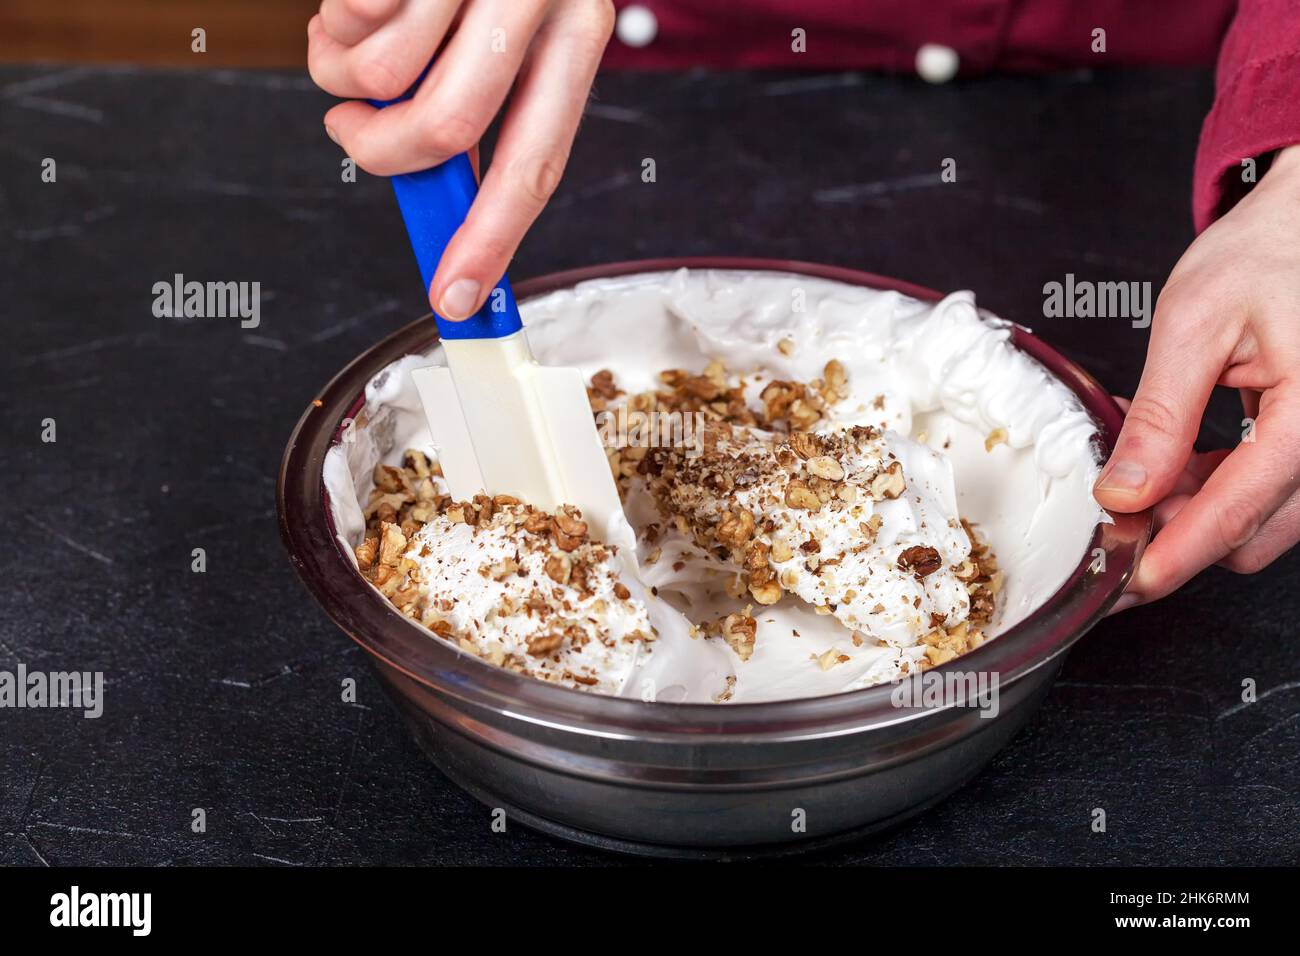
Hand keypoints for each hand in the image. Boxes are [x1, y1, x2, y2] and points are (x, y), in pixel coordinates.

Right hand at [307, 0, 614, 317]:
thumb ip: (484, 103)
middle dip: (381, 152)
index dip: (490, 240)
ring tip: (359, 34)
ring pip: (382, 73)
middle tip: (354, 129)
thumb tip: (440, 192)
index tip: (458, 300)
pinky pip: (347, 12)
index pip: (536, 162)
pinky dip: (333, 14)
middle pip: (447, 127)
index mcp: (577, 31)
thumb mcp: (514, 28)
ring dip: (345, 72)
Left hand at [1096, 144, 1299, 610]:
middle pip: (1252, 533)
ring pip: (1260, 521)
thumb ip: (1162, 416)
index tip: (1128, 582)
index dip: (1177, 553)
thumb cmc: (1272, 252)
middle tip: (1110, 510)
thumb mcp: (1196, 322)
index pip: (1241, 510)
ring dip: (1194, 513)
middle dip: (1177, 534)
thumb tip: (1124, 492)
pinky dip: (1215, 489)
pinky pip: (1267, 493)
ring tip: (1137, 468)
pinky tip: (1172, 461)